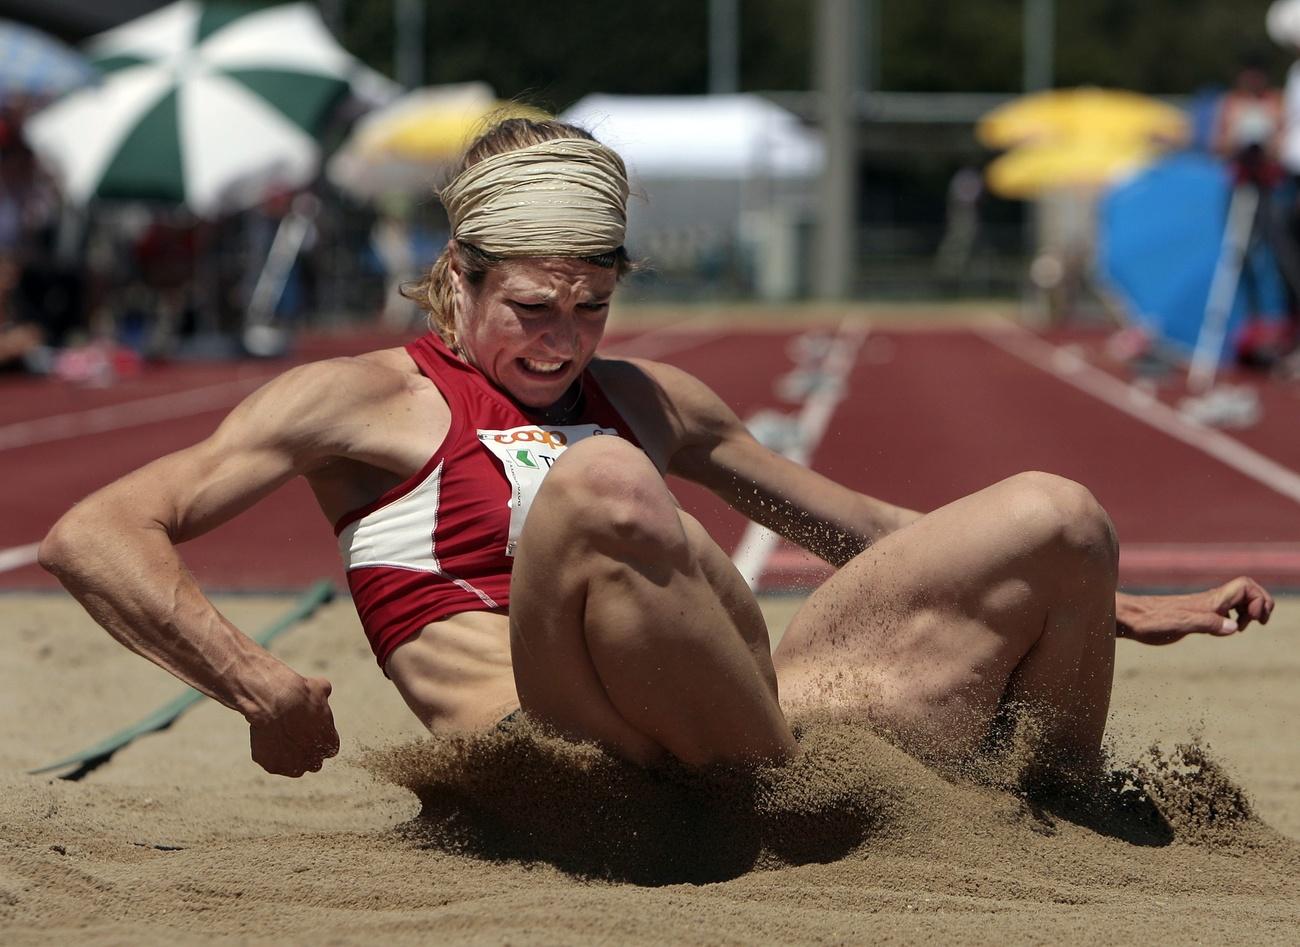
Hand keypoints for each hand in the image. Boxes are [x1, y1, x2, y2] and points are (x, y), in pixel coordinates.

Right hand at [247, 675, 339, 776]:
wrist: (275, 701)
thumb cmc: (299, 693)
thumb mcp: (317, 687)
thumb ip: (324, 693)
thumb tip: (324, 688)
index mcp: (330, 743)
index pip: (329, 748)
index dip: (319, 739)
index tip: (310, 730)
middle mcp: (314, 760)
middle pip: (313, 763)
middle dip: (306, 752)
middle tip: (294, 736)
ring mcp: (293, 766)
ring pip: (293, 767)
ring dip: (288, 756)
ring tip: (278, 736)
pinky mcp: (273, 766)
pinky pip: (272, 763)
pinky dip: (268, 753)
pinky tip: (266, 737)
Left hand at [1116, 577, 1274, 645]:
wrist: (1128, 618)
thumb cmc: (1150, 622)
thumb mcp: (1179, 625)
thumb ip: (1206, 624)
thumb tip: (1233, 627)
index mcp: (1209, 601)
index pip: (1246, 586)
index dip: (1258, 599)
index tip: (1251, 620)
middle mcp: (1209, 601)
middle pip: (1247, 591)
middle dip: (1260, 604)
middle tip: (1253, 623)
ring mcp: (1203, 607)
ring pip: (1238, 601)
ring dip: (1249, 612)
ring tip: (1241, 628)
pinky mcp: (1196, 615)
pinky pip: (1225, 611)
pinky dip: (1234, 618)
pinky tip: (1225, 630)